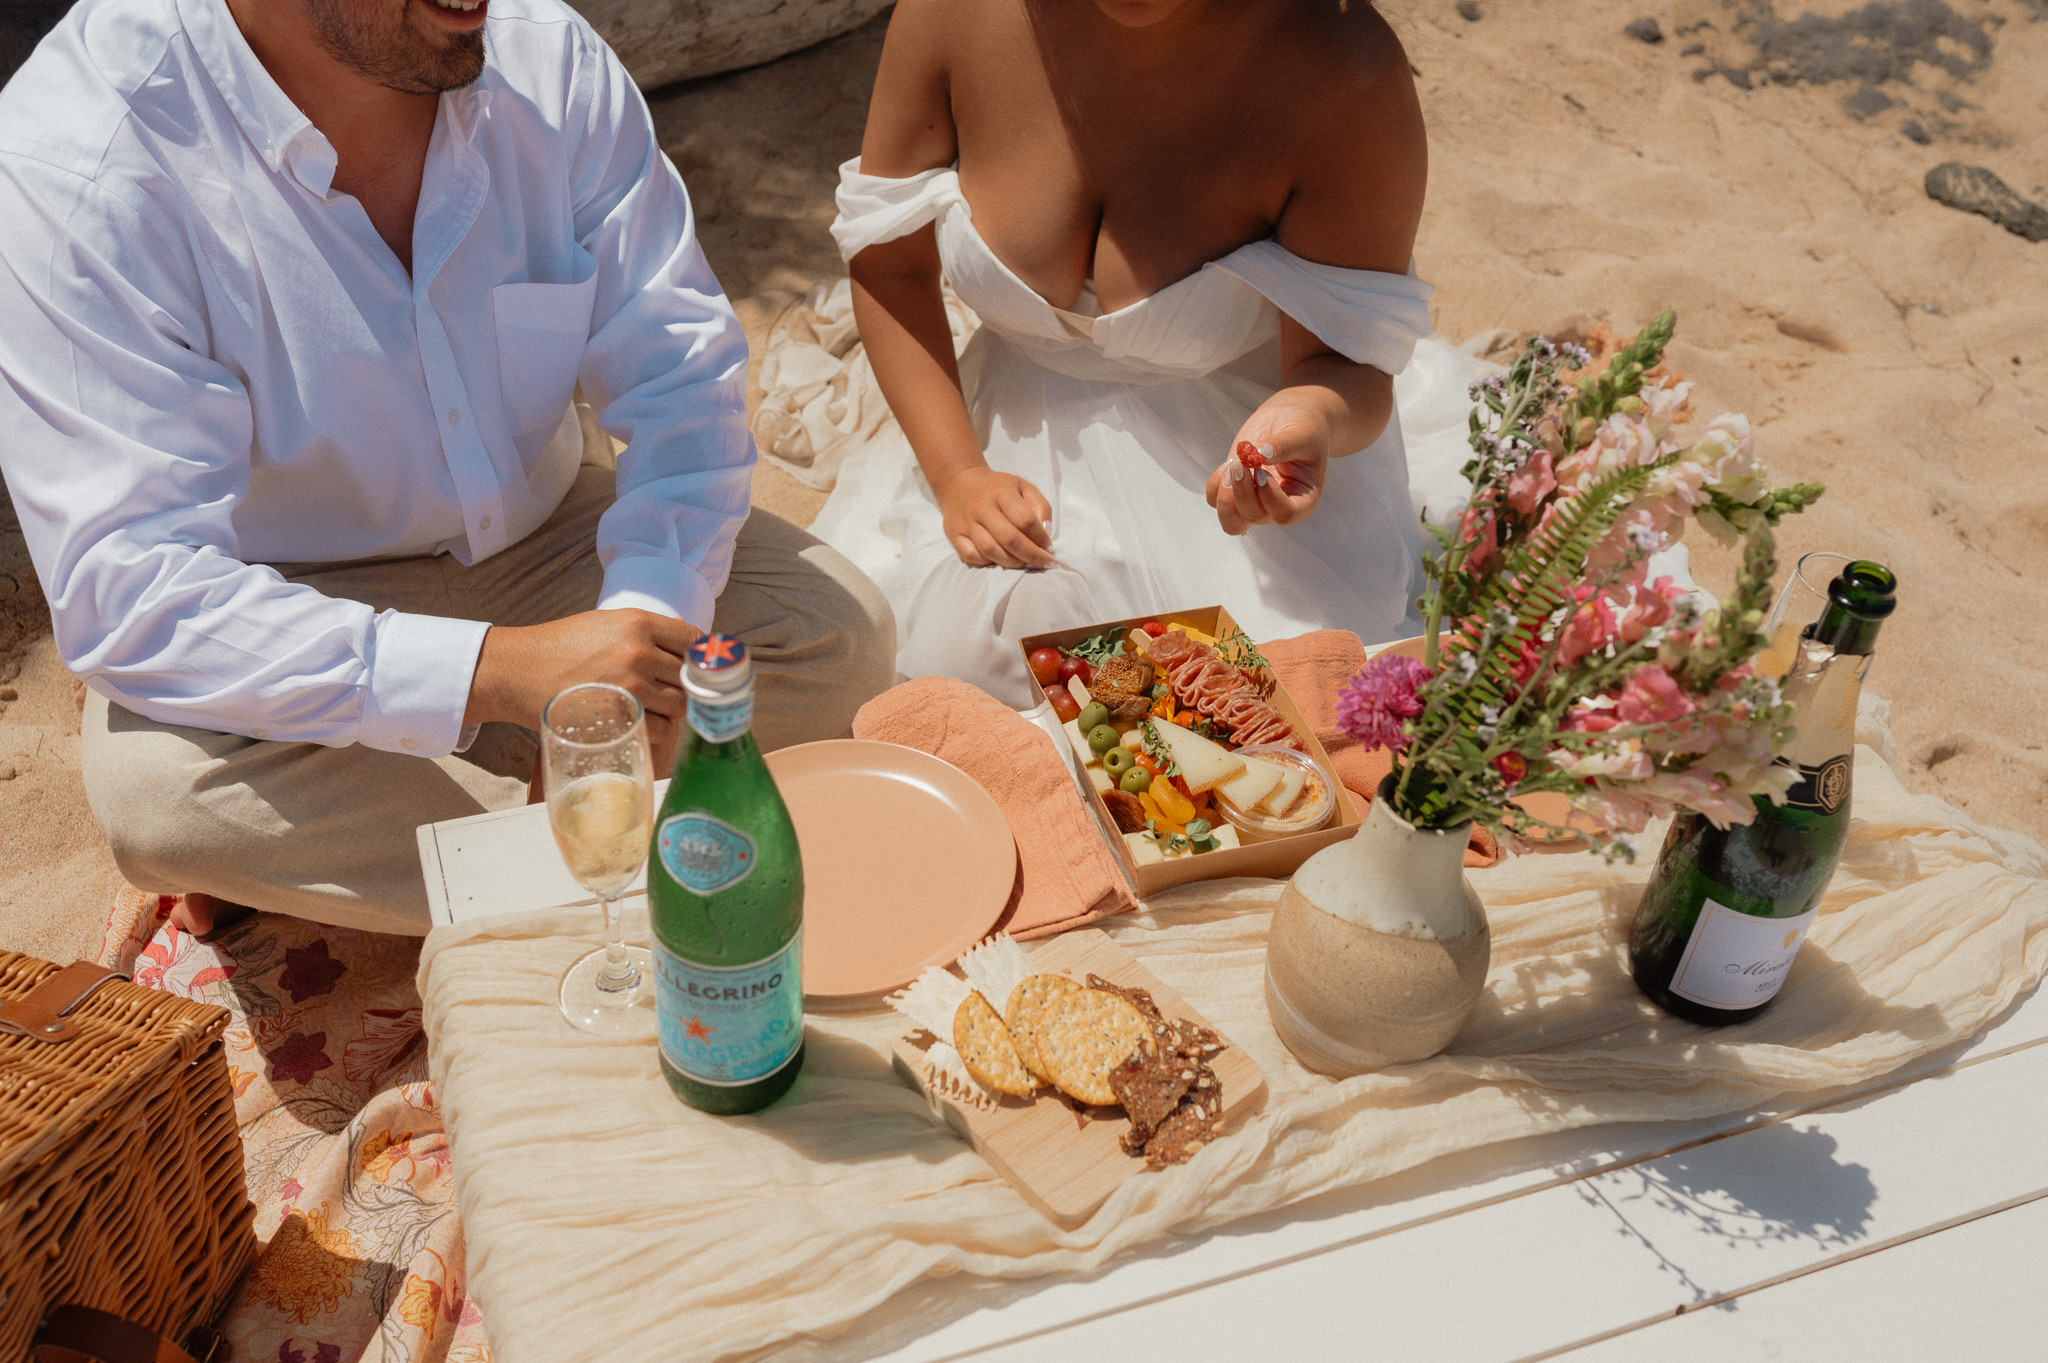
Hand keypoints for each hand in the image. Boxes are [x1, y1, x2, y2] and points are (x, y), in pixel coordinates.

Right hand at [466, 609, 702, 772]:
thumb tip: (686, 634)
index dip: (699, 657)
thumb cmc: (559, 647)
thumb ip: (646, 630)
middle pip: (690, 676)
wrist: (516, 670)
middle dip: (684, 687)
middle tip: (668, 693)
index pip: (693, 639)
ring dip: (671, 710)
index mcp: (639, 622)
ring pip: (680, 705)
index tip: (697, 668)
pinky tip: (640, 723)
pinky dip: (656, 730)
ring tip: (651, 708)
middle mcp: (639, 651)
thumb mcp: (604, 624)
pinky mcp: (618, 715)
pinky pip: (661, 729)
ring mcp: (630, 685)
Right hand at [934, 465, 1054, 568]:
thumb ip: (1040, 506)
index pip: (1025, 519)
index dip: (1040, 537)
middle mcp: (982, 507)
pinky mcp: (954, 535)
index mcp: (1001, 492)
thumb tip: (1046, 532)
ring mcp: (966, 523)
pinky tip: (999, 560)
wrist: (960, 483)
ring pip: (990, 551)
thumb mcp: (1023, 487)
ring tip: (1025, 564)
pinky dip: (987, 563)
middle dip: (1031, 555)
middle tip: (1044, 563)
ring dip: (1012, 562)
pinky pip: (971, 556)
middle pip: (1009, 538)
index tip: (1049, 547)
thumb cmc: (998, 488)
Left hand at [1204, 403, 1331, 534]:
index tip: (1262, 471)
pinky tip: (1227, 464)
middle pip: (1254, 516)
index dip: (1269, 497)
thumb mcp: (1301, 434)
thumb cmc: (1303, 429)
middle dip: (1242, 492)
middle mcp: (1277, 507)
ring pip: (1231, 521)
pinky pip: (1215, 501)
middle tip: (1240, 463)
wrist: (1287, 420)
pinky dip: (1215, 485)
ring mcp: (1254, 502)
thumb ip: (1283, 445)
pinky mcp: (1235, 491)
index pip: (1285, 514)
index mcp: (1303, 500)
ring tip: (1231, 467)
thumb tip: (1259, 454)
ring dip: (1225, 497)